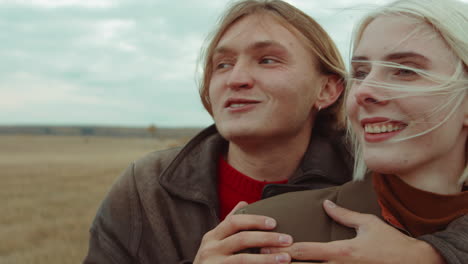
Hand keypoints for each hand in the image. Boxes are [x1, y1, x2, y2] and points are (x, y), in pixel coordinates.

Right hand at [193, 201, 292, 263]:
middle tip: (287, 240)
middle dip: (267, 238)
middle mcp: (210, 249)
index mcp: (212, 236)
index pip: (234, 222)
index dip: (255, 220)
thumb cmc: (211, 262)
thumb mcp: (215, 242)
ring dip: (267, 259)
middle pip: (241, 239)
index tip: (274, 222)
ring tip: (286, 258)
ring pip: (243, 259)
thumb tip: (244, 202)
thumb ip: (229, 224)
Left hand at [262, 200, 444, 263]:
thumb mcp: (367, 224)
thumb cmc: (390, 242)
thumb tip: (325, 203)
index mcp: (341, 251)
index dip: (285, 249)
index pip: (306, 251)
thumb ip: (343, 214)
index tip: (268, 245)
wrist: (413, 263)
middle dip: (282, 263)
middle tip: (262, 258)